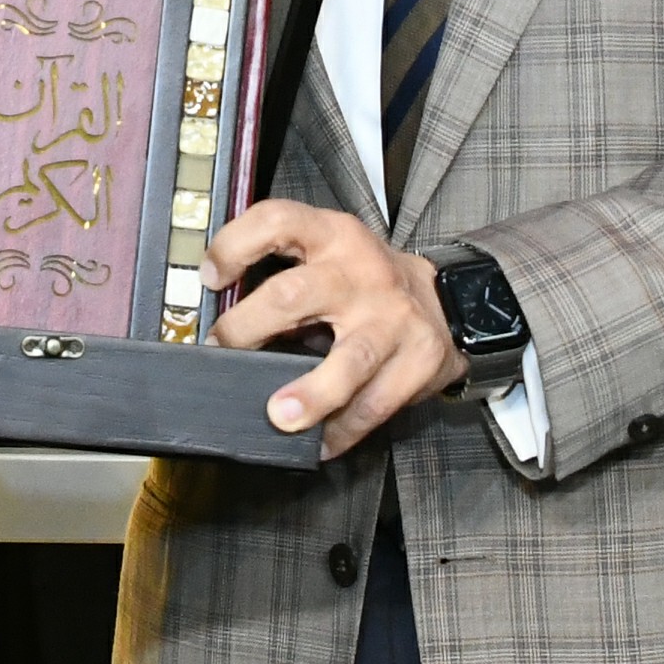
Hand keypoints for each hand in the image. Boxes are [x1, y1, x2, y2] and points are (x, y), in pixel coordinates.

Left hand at [208, 200, 458, 459]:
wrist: (453, 303)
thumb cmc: (373, 283)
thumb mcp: (333, 258)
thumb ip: (285, 278)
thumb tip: (222, 326)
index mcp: (333, 237)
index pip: (277, 221)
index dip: (235, 245)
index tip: (210, 277)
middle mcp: (361, 272)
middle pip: (294, 295)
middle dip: (248, 328)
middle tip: (222, 350)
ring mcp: (393, 317)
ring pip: (349, 359)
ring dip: (311, 392)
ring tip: (280, 415)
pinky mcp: (419, 359)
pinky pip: (375, 404)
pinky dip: (343, 428)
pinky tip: (321, 441)